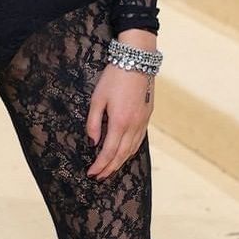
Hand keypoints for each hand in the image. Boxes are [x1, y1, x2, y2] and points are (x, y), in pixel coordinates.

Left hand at [85, 58, 153, 180]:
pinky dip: (131, 151)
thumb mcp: (97, 98)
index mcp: (119, 122)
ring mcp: (143, 122)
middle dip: (109, 168)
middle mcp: (133, 126)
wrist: (137, 61)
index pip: (108, 152)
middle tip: (99, 177)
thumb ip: (93, 122)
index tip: (91, 174)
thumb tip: (92, 142)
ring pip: (132, 149)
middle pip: (122, 155)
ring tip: (110, 170)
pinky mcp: (147, 117)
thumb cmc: (114, 77)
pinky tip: (124, 154)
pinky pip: (139, 140)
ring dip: (120, 162)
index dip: (99, 165)